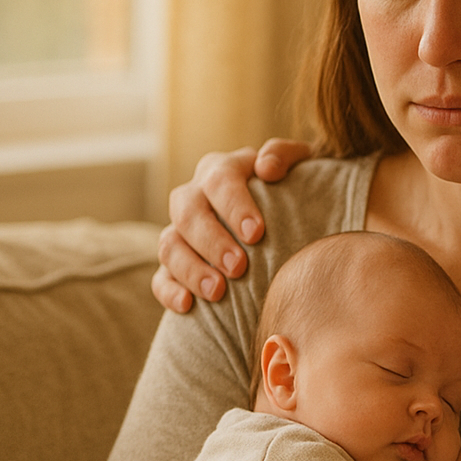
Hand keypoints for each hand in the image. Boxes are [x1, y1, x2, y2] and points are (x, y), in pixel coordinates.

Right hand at [153, 138, 313, 312]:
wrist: (286, 214)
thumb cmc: (294, 188)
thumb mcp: (300, 164)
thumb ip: (285, 155)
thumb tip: (266, 168)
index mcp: (222, 170)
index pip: (219, 180)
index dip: (234, 206)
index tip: (256, 233)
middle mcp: (195, 195)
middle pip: (188, 213)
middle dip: (212, 242)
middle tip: (238, 268)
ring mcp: (180, 229)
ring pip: (169, 244)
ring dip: (190, 269)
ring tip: (218, 292)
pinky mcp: (175, 261)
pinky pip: (161, 276)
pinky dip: (170, 290)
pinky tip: (189, 305)